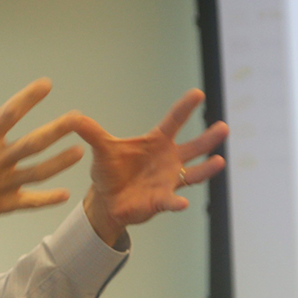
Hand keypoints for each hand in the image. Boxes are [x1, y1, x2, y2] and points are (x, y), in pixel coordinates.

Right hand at [0, 78, 84, 272]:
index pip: (8, 114)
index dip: (28, 98)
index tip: (46, 84)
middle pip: (33, 143)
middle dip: (57, 130)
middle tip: (78, 118)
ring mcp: (1, 185)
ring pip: (38, 172)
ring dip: (60, 162)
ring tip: (79, 151)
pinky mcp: (2, 205)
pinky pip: (30, 202)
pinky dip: (48, 199)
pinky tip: (65, 194)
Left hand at [72, 90, 227, 245]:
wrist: (107, 200)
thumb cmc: (110, 171)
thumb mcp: (102, 149)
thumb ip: (91, 132)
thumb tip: (73, 115)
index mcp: (157, 142)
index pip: (174, 121)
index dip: (185, 108)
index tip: (198, 93)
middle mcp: (168, 159)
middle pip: (194, 146)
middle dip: (209, 138)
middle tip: (224, 126)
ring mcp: (169, 180)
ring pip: (194, 173)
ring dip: (207, 169)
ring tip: (219, 161)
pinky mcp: (162, 200)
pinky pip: (172, 201)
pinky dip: (176, 202)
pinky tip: (183, 203)